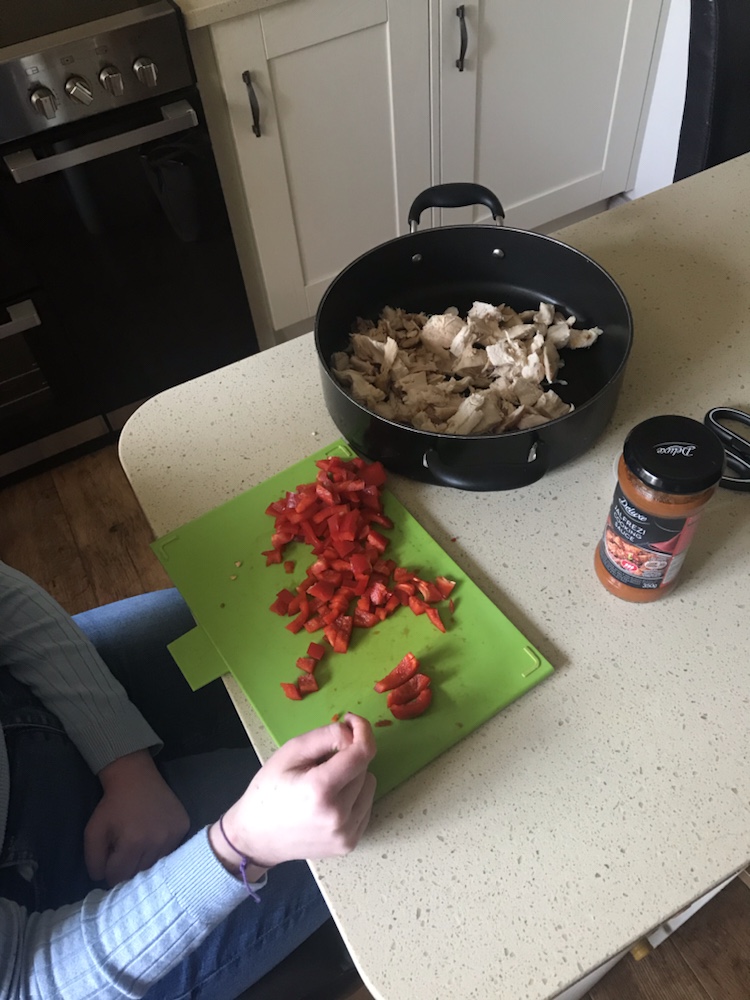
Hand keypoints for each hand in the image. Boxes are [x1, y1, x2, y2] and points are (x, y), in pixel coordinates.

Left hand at [85, 750, 189, 886]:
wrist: (135, 776)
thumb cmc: (112, 804)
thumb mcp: (92, 831)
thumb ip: (93, 861)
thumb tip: (102, 879)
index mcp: (133, 843)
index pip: (119, 877)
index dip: (110, 870)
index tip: (110, 860)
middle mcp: (156, 842)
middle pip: (138, 873)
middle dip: (128, 867)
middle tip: (124, 852)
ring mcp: (173, 835)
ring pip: (155, 864)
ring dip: (145, 860)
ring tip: (138, 844)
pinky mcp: (183, 828)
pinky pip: (170, 851)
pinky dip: (160, 849)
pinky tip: (153, 836)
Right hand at [211, 713, 375, 874]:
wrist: (257, 837)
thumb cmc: (269, 790)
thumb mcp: (290, 752)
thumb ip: (325, 736)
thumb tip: (354, 733)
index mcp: (321, 790)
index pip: (362, 753)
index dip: (362, 731)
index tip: (352, 722)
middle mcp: (338, 815)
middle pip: (363, 768)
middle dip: (346, 757)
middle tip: (319, 764)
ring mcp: (345, 834)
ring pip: (368, 786)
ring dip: (353, 778)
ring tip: (324, 786)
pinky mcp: (349, 844)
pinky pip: (366, 806)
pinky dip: (354, 797)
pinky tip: (330, 802)